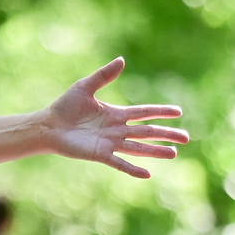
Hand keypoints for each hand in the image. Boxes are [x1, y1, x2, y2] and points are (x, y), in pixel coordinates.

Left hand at [41, 58, 188, 178]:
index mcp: (116, 114)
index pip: (145, 112)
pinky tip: (148, 173)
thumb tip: (122, 60)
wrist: (48, 126)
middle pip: (148, 131)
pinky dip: (133, 168)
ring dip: (156, 151)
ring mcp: (110, 143)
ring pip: (139, 148)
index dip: (162, 112)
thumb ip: (104, 75)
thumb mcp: (85, 87)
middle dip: (167, 134)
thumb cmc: (65, 107)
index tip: (179, 112)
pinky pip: (120, 163)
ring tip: (174, 153)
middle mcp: (117, 130)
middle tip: (186, 137)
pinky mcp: (100, 154)